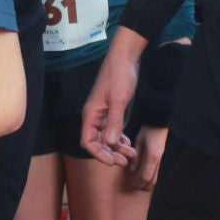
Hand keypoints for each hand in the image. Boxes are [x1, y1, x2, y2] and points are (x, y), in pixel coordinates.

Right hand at [80, 29, 145, 167]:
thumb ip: (115, 121)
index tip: (113, 161)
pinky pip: (112, 130)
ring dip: (117, 148)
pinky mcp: (112, 110)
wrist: (125, 58)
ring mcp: (103, 114)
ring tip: (131, 154)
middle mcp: (95, 116)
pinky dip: (119, 139)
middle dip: (110, 153)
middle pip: (97, 142)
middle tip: (125, 161)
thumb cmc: (119, 75)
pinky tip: (128, 143)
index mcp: (91, 114)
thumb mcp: (119, 99)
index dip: (98, 153)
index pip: (88, 141)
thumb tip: (111, 142)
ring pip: (106, 138)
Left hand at [125, 126, 167, 191]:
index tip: (131, 186)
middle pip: (153, 181)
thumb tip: (132, 170)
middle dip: (144, 186)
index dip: (137, 183)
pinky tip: (147, 176)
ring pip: (158, 177)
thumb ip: (136, 156)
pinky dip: (153, 176)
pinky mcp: (164, 157)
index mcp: (153, 157)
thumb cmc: (149, 129)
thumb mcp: (139, 141)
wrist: (161, 121)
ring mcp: (164, 159)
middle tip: (135, 188)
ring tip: (141, 184)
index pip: (145, 177)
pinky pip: (159, 171)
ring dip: (149, 183)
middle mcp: (160, 160)